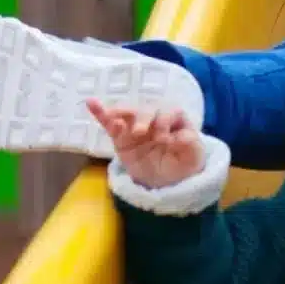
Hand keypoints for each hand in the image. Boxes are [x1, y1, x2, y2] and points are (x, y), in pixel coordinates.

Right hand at [87, 101, 205, 188]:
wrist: (166, 180)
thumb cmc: (183, 163)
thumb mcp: (193, 157)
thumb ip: (191, 145)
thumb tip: (182, 137)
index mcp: (175, 119)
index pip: (170, 111)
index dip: (165, 121)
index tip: (164, 139)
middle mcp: (155, 118)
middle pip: (148, 110)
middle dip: (143, 117)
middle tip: (140, 132)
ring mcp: (136, 126)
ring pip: (128, 113)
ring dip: (121, 112)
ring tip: (114, 118)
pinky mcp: (121, 137)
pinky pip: (110, 123)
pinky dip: (100, 113)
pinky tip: (91, 103)